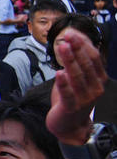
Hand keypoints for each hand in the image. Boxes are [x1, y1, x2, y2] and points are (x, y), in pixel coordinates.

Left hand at [48, 29, 106, 144]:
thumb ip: (76, 64)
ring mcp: (85, 98)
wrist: (70, 126)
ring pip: (77, 76)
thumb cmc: (72, 99)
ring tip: (62, 46)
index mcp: (98, 79)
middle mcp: (95, 88)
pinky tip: (59, 73)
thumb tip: (70, 42)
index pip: (93, 58)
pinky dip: (63, 83)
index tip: (73, 32)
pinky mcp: (72, 107)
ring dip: (70, 60)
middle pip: (86, 64)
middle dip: (77, 48)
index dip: (84, 44)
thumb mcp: (77, 79)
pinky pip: (68, 94)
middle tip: (68, 35)